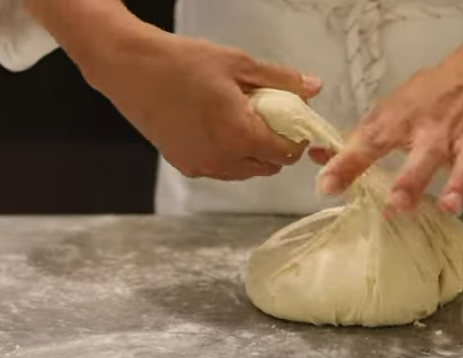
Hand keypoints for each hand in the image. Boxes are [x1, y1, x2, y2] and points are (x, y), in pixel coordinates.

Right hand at [82, 29, 321, 179]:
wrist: (129, 68)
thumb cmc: (182, 62)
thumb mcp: (239, 64)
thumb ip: (281, 80)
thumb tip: (314, 87)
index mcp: (241, 137)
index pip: (287, 154)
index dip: (296, 138)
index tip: (294, 121)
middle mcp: (223, 161)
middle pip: (269, 167)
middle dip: (276, 146)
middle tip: (268, 116)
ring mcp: (202, 167)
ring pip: (246, 172)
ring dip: (253, 153)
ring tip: (242, 120)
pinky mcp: (185, 166)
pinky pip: (222, 169)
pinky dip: (230, 155)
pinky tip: (219, 127)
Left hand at [311, 0, 462, 214]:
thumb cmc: (427, 98)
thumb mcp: (390, 109)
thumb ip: (357, 139)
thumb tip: (317, 157)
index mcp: (404, 119)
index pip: (372, 140)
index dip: (348, 163)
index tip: (326, 186)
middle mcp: (437, 132)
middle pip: (425, 156)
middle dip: (412, 182)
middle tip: (395, 207)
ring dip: (460, 185)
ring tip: (448, 207)